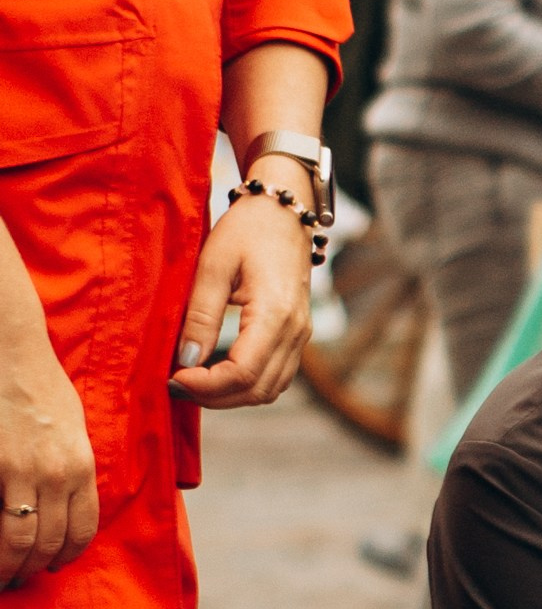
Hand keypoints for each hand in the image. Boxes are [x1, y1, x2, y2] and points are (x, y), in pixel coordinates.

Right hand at [0, 235, 96, 588]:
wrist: (7, 348)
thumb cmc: (39, 383)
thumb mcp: (73, 426)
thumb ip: (74, 467)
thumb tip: (68, 501)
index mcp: (82, 465)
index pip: (82, 530)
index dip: (66, 554)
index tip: (53, 565)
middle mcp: (56, 474)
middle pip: (49, 541)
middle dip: (33, 568)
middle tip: (18, 579)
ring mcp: (20, 471)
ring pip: (18, 538)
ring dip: (9, 564)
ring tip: (1, 575)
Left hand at [171, 165, 315, 409]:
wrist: (284, 212)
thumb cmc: (248, 230)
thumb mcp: (214, 265)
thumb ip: (201, 315)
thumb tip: (185, 360)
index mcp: (276, 314)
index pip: (243, 372)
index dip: (206, 384)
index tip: (173, 376)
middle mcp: (295, 332)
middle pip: (257, 390)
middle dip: (214, 396)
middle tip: (175, 384)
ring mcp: (301, 337)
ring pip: (269, 390)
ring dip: (231, 396)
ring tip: (193, 382)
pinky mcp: (297, 337)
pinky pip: (275, 377)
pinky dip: (245, 385)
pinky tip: (217, 373)